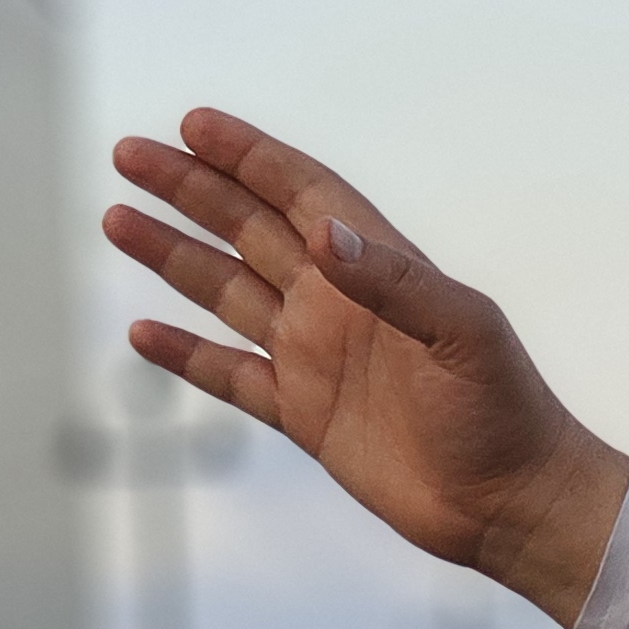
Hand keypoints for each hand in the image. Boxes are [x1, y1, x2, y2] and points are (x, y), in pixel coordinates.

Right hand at [104, 111, 628, 625]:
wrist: (512, 502)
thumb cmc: (506, 410)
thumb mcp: (462, 334)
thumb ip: (393, 282)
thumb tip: (322, 236)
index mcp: (380, 267)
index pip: (303, 193)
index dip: (250, 157)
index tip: (192, 125)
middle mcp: (339, 301)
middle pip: (249, 228)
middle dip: (190, 189)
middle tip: (127, 153)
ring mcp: (317, 356)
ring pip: (227, 291)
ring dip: (173, 256)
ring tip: (116, 218)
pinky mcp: (304, 415)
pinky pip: (230, 374)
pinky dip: (186, 353)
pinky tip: (142, 330)